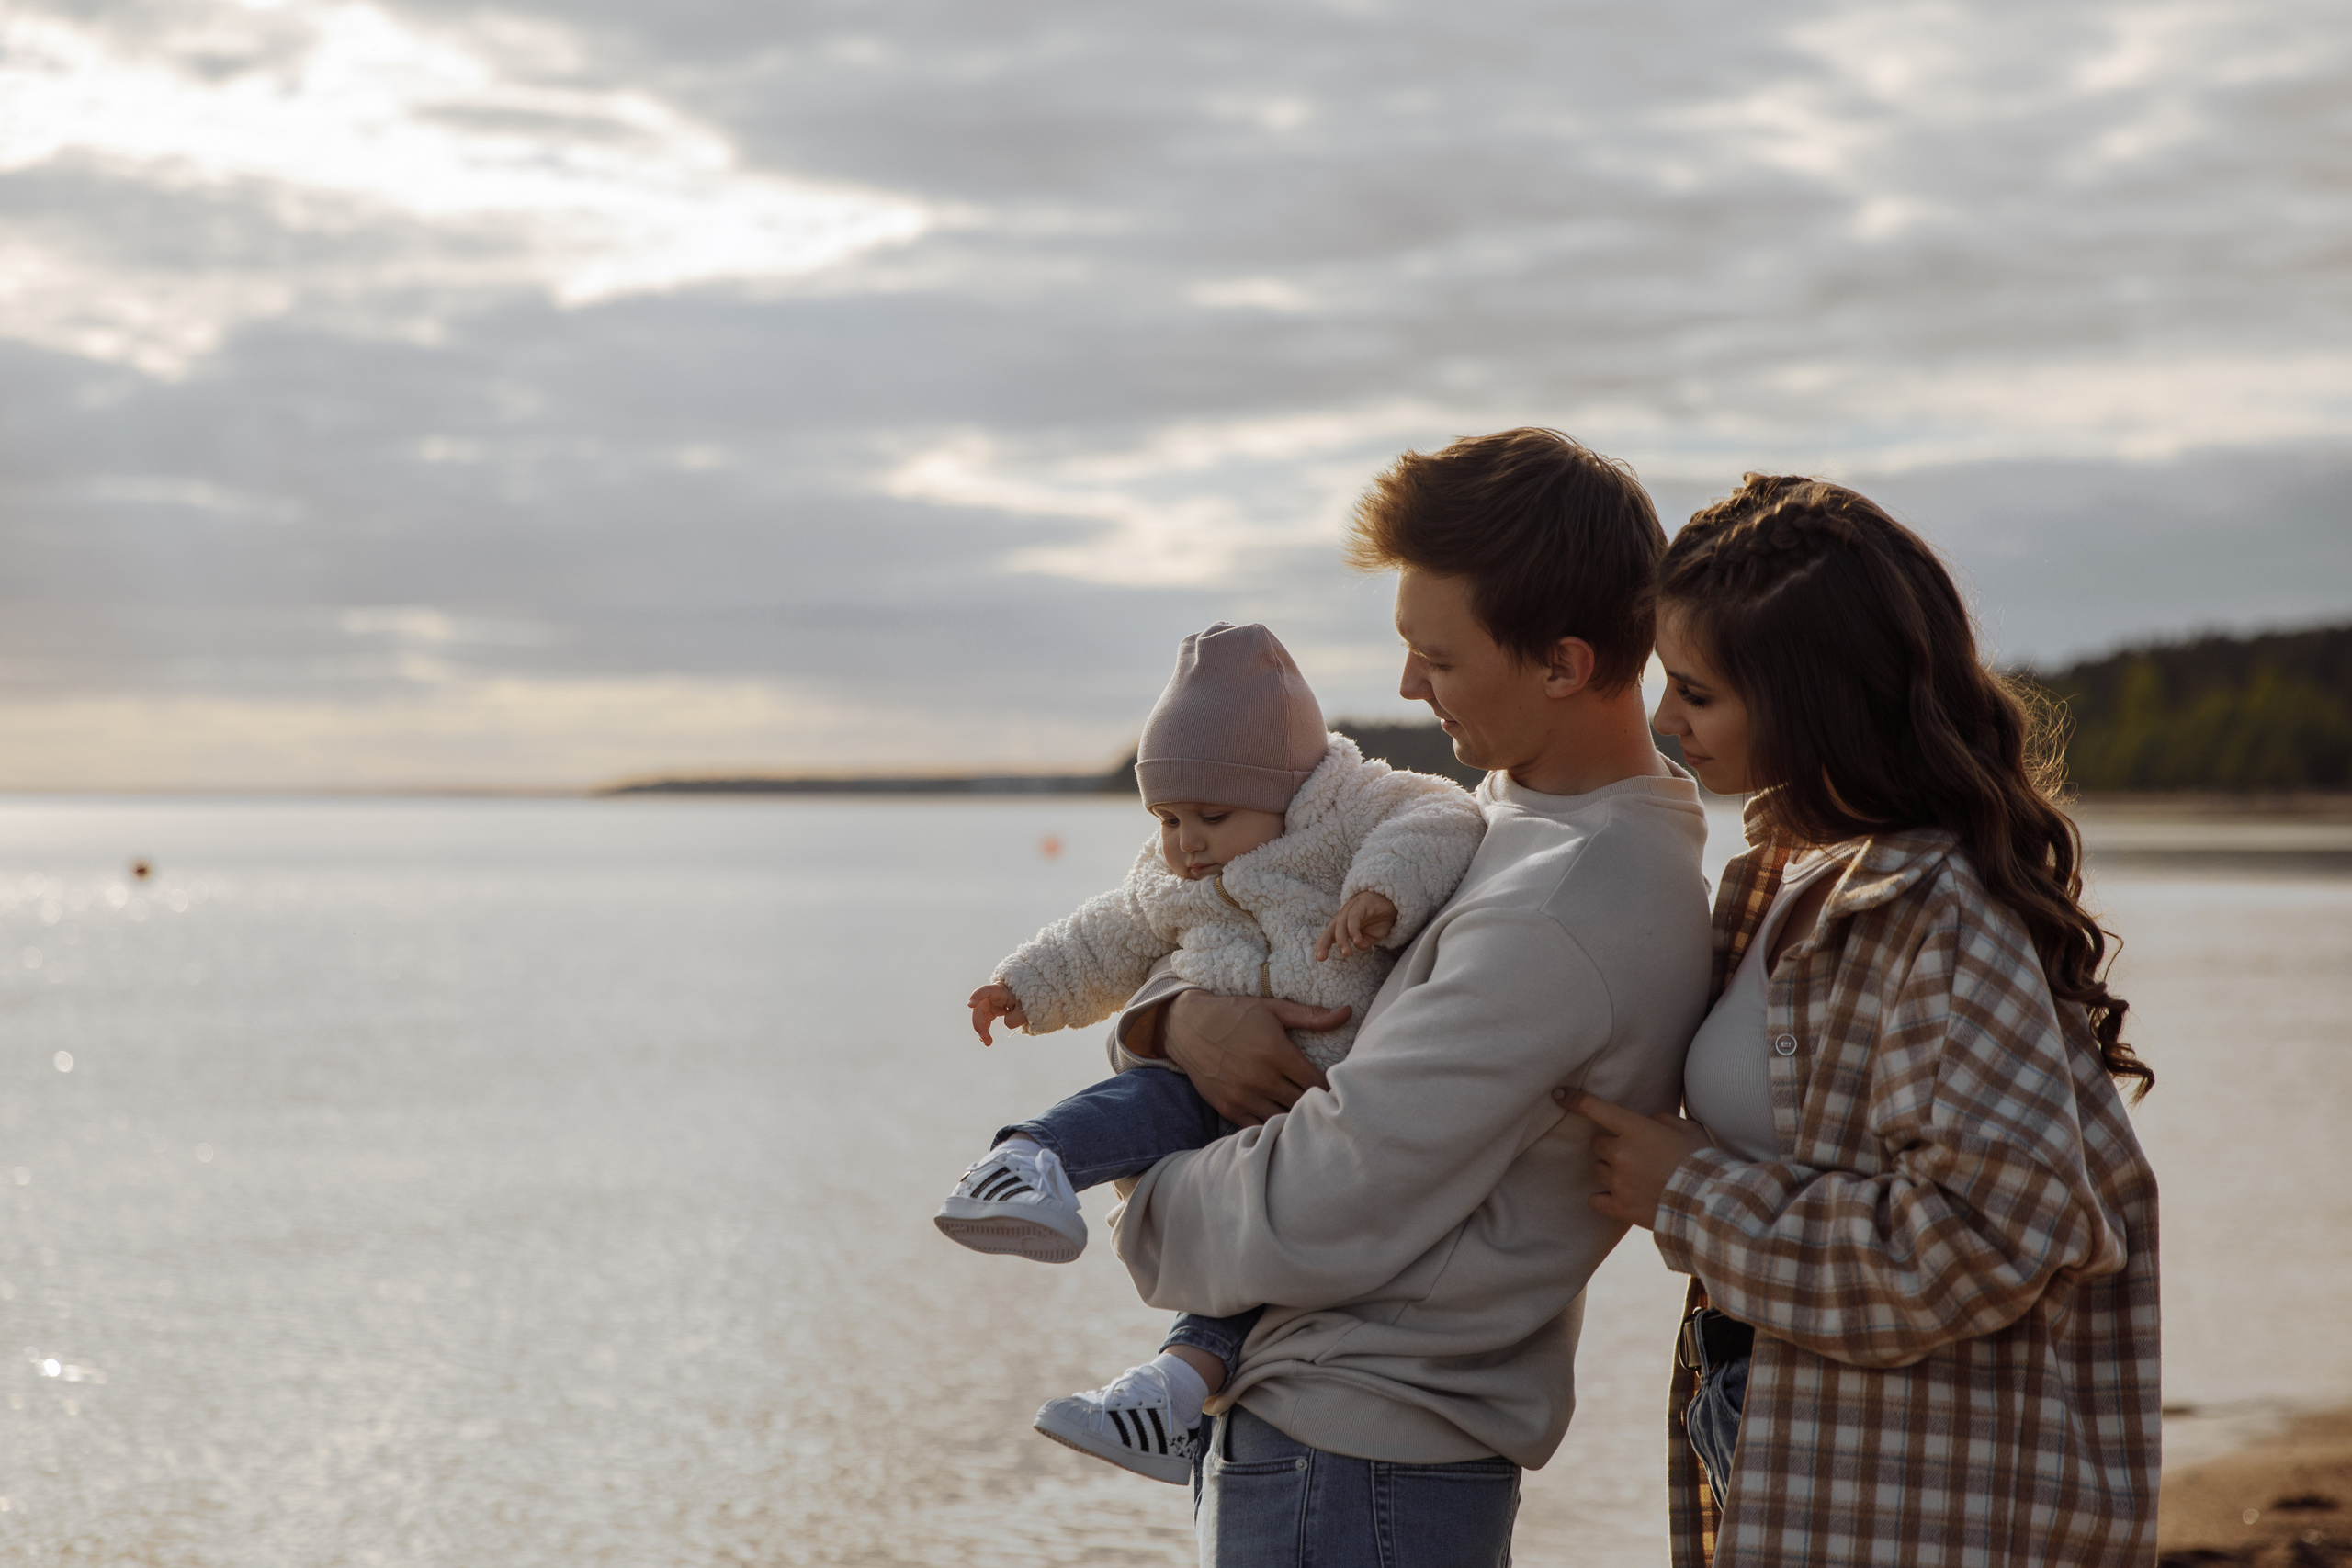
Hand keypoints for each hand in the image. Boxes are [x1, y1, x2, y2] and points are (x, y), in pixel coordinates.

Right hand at [968, 983, 1028, 1044]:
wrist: (1030, 998)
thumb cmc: (1027, 1000)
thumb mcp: (1025, 1010)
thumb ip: (1015, 1018)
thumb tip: (1006, 1024)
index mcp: (1000, 990)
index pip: (985, 991)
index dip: (976, 996)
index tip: (970, 1005)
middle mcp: (992, 996)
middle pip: (980, 1008)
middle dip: (979, 1024)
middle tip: (984, 1038)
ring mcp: (991, 1004)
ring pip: (980, 1016)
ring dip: (982, 1030)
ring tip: (987, 1042)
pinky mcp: (993, 1011)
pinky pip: (985, 1020)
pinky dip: (985, 1030)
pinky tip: (986, 1039)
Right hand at [1162, 990, 1347, 1125]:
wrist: (1187, 1026)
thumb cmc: (1234, 1014)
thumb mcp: (1273, 1009)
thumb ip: (1311, 1016)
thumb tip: (1348, 1012)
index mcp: (1277, 1053)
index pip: (1317, 1083)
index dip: (1332, 1087)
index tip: (1338, 1088)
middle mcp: (1261, 1078)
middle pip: (1303, 1104)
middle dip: (1318, 1106)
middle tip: (1329, 1106)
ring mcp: (1243, 1096)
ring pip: (1283, 1120)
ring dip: (1297, 1119)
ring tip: (1309, 1117)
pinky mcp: (1229, 1108)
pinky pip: (1259, 1128)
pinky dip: (1273, 1128)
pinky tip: (1283, 1123)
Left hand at [1315, 890, 1398, 960]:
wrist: (1394, 904)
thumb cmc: (1379, 920)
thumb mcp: (1371, 937)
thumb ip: (1364, 943)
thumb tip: (1358, 945)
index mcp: (1343, 924)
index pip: (1329, 935)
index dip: (1322, 944)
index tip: (1319, 958)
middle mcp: (1344, 916)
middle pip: (1331, 929)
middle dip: (1324, 943)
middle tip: (1321, 958)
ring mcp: (1351, 908)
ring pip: (1341, 924)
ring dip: (1342, 940)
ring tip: (1346, 953)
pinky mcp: (1360, 904)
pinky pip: (1353, 917)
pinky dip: (1353, 929)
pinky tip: (1357, 940)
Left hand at [1556, 1088, 1713, 1230]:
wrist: (1710, 1203)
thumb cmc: (1701, 1160)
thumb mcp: (1687, 1128)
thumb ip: (1661, 1119)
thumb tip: (1647, 1122)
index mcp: (1636, 1129)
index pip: (1595, 1108)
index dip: (1573, 1099)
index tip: (1557, 1094)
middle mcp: (1621, 1153)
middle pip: (1596, 1143)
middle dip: (1610, 1145)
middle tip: (1633, 1153)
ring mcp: (1618, 1182)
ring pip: (1598, 1169)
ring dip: (1610, 1170)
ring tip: (1637, 1177)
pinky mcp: (1620, 1207)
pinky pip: (1595, 1199)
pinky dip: (1603, 1198)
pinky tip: (1619, 1197)